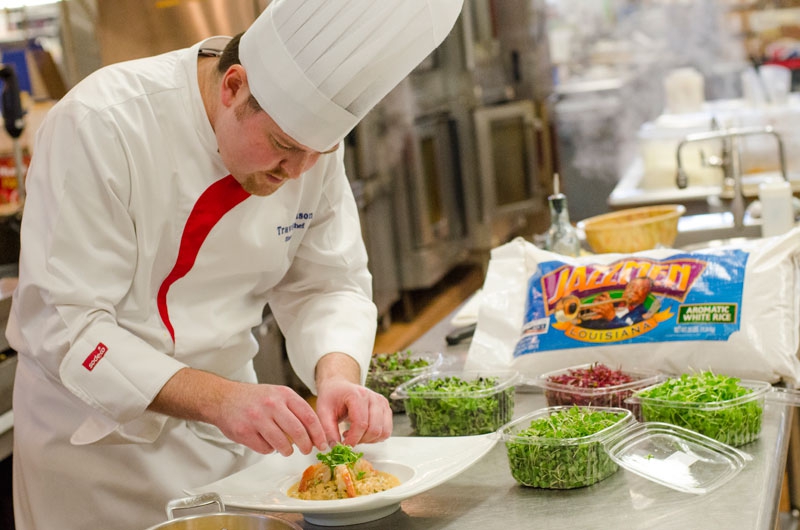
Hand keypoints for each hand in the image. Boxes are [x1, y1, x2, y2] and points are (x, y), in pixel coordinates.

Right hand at [149, 368, 328, 456]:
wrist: (223, 398)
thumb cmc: (255, 399)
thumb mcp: (278, 395)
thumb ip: (295, 410)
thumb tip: (315, 433)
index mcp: (283, 395)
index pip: (308, 416)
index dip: (318, 433)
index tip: (322, 443)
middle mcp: (271, 405)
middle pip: (298, 431)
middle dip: (306, 445)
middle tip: (307, 450)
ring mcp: (257, 418)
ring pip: (282, 443)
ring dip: (287, 450)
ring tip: (287, 449)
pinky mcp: (244, 431)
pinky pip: (265, 448)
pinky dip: (269, 449)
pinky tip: (266, 442)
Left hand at [315, 377, 392, 446]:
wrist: (339, 386)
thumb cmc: (331, 397)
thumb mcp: (323, 412)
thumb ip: (328, 430)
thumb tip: (336, 447)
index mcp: (358, 395)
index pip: (361, 424)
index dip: (353, 439)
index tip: (343, 446)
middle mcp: (374, 397)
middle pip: (374, 429)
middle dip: (360, 440)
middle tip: (348, 440)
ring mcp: (382, 403)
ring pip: (383, 432)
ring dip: (369, 440)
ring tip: (355, 435)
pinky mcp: (386, 409)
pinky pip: (387, 431)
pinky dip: (376, 437)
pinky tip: (363, 433)